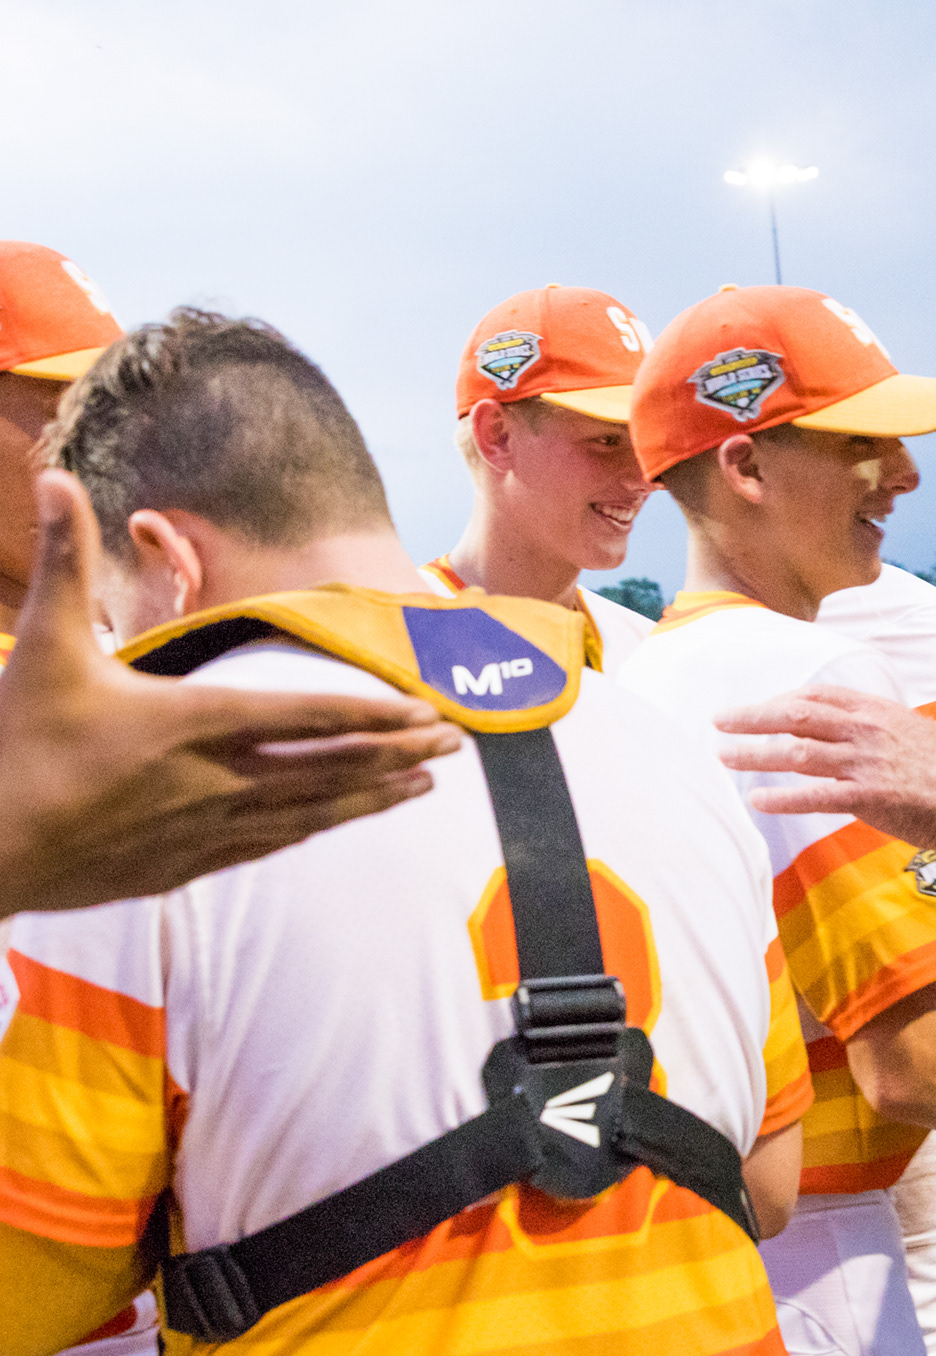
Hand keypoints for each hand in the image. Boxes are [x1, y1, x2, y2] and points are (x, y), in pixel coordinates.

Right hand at [0, 472, 464, 915]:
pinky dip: (321, 826)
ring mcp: (205, 828)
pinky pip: (275, 843)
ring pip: (314, 812)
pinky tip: (347, 818)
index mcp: (190, 723)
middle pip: (329, 765)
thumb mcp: (46, 648)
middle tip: (457, 742)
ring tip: (426, 784)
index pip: (304, 714)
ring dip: (374, 794)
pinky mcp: (189, 864)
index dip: (372, 711)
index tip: (428, 709)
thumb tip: (58, 476)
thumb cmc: (16, 745)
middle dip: (397, 751)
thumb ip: (66, 562)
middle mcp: (214, 779)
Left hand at [713, 685, 935, 857]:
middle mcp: (866, 730)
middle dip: (753, 716)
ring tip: (724, 756)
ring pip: (796, 752)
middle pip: (797, 714)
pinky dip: (782, 797)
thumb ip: (881, 730)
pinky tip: (757, 800)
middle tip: (721, 720)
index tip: (760, 707)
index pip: (818, 694)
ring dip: (755, 753)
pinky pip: (814, 795)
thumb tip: (855, 734)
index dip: (782, 698)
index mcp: (877, 710)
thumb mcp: (915, 732)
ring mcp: (864, 762)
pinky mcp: (867, 797)